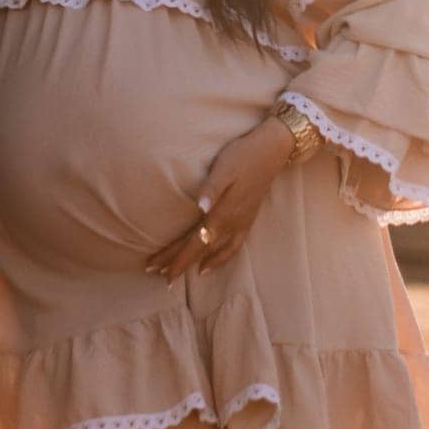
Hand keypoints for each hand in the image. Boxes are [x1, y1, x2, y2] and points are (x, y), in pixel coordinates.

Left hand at [144, 117, 294, 282]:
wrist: (270, 152)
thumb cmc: (241, 156)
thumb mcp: (224, 168)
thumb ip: (211, 189)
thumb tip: (199, 208)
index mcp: (222, 213)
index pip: (194, 242)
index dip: (176, 258)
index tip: (157, 270)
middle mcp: (231, 224)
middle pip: (200, 250)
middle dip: (179, 264)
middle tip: (159, 276)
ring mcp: (240, 224)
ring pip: (214, 252)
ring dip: (195, 263)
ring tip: (178, 274)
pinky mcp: (247, 221)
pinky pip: (232, 248)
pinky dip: (219, 260)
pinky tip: (208, 265)